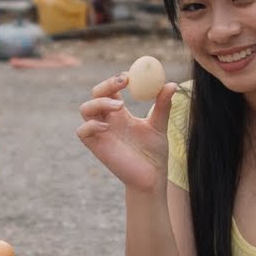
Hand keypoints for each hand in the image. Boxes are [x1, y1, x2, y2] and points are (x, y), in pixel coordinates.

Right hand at [76, 73, 176, 192]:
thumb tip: (172, 84)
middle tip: (124, 82)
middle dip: (107, 85)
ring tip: (119, 106)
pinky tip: (107, 127)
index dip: (116, 80)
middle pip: (96, 94)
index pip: (110, 89)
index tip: (130, 76)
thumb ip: (163, 105)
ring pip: (86, 109)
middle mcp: (107, 120)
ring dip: (99, 102)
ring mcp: (100, 133)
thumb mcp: (160, 126)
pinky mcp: (96, 146)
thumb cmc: (154, 154)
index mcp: (120, 113)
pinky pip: (83, 132)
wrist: (151, 178)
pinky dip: (91, 125)